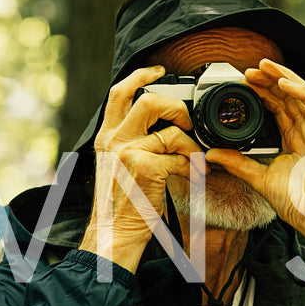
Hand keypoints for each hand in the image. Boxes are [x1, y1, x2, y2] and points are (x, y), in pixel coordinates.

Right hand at [80, 66, 205, 271]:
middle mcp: (113, 141)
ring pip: (171, 132)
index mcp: (106, 138)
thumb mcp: (118, 167)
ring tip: (198, 162)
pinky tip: (195, 178)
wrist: (114, 234)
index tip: (158, 70)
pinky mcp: (145, 168)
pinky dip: (194, 168)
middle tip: (188, 121)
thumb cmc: (121, 206)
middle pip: (148, 101)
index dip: (139, 76)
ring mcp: (128, 153)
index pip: (118, 93)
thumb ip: (132, 144)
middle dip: (176, 106)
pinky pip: (180, 158)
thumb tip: (164, 128)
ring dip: (193, 146)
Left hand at [204, 59, 304, 248]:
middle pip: (290, 95)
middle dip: (269, 79)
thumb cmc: (301, 205)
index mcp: (295, 139)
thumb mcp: (260, 180)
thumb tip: (211, 153)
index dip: (262, 92)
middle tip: (248, 70)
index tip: (242, 84)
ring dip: (283, 76)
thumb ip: (237, 164)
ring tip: (263, 66)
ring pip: (304, 92)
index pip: (279, 107)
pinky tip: (284, 83)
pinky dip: (303, 91)